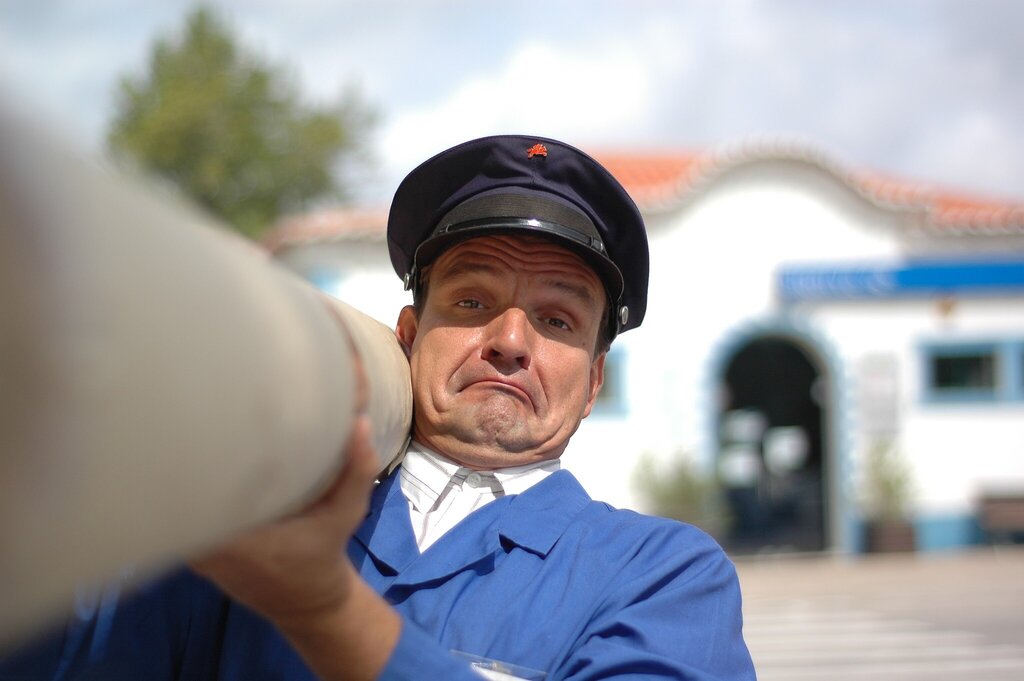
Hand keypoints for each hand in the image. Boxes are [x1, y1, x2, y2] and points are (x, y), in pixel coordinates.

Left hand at [190, 415, 379, 629]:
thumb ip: (356, 473)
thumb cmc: (322, 556)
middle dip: (192, 451)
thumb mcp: (346, 515)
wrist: (308, 601)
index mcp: (233, 540)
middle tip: (206, 411)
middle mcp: (203, 546)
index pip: (195, 488)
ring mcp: (193, 550)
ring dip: (192, 468)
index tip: (206, 419)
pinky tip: (206, 458)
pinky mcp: (195, 549)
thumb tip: (360, 425)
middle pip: (180, 488)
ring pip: (179, 499)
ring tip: (203, 427)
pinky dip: (196, 487)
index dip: (195, 451)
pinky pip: (186, 511)